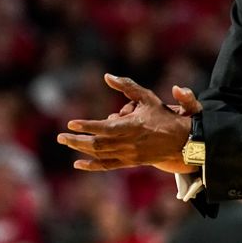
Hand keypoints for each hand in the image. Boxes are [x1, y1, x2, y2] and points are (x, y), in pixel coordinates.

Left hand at [57, 74, 197, 173]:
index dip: (87, 126)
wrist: (180, 140)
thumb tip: (107, 76)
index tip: (71, 123)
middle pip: (97, 144)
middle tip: (60, 136)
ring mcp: (129, 154)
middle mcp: (129, 142)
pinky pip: (107, 165)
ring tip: (66, 142)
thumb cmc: (162, 115)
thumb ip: (127, 86)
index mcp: (132, 125)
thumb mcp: (146, 96)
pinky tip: (78, 163)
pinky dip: (92, 166)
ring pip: (100, 154)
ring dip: (81, 149)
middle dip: (77, 140)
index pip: (104, 128)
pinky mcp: (130, 162)